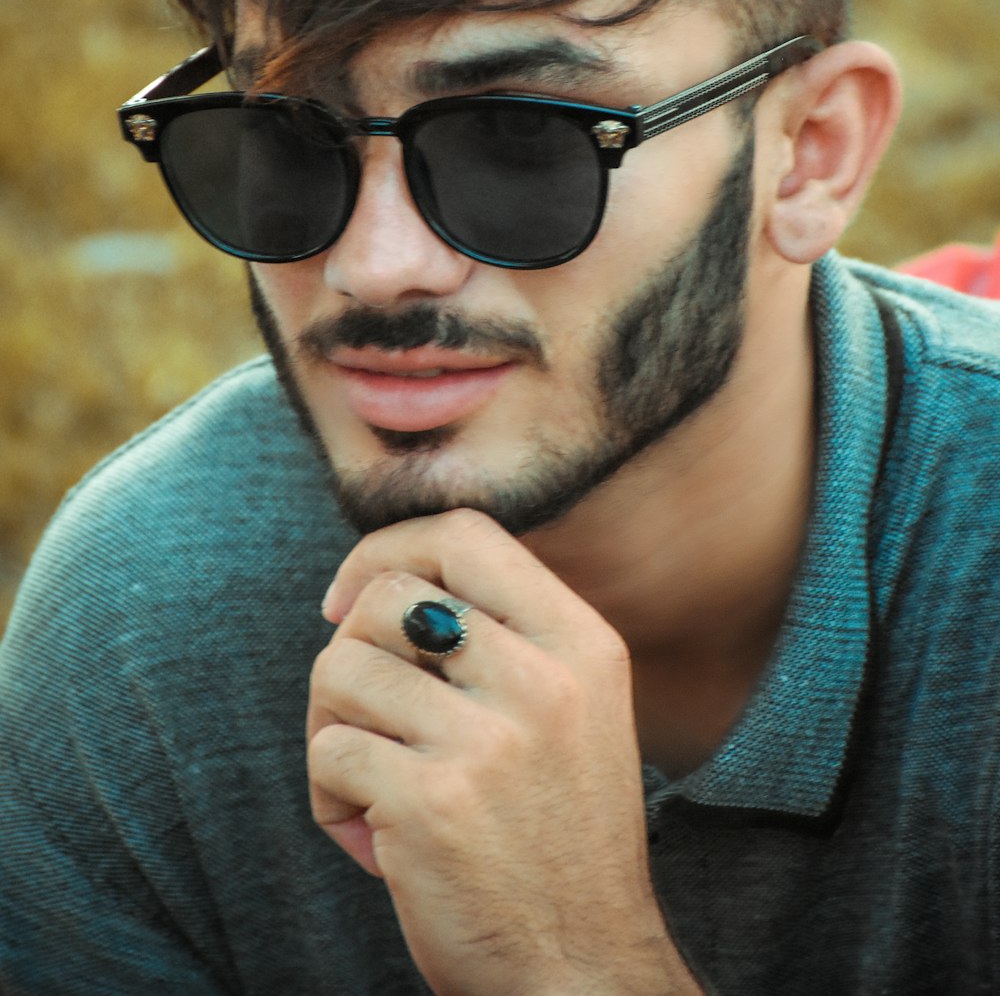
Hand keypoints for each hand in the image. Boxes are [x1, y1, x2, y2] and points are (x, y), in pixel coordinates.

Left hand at [306, 508, 699, 995]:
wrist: (584, 969)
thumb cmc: (557, 834)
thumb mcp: (573, 709)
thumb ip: (504, 636)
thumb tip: (376, 578)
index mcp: (583, 643)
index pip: (465, 534)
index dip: (387, 550)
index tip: (347, 598)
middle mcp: (543, 680)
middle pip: (386, 598)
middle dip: (346, 652)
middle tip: (359, 715)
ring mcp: (489, 741)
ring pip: (341, 671)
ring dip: (331, 729)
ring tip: (368, 782)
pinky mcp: (431, 804)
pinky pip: (330, 753)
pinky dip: (328, 796)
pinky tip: (369, 836)